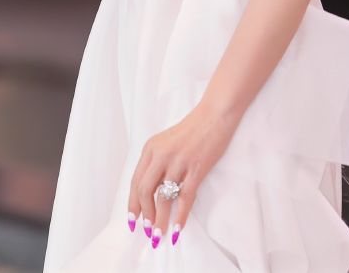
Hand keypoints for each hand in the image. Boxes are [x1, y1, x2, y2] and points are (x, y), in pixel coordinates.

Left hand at [127, 99, 238, 248]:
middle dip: (145, 215)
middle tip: (148, 231)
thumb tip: (151, 194)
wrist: (215, 114)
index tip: (133, 222)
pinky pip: (185, 197)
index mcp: (151, 148)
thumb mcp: (166, 142)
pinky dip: (180, 216)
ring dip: (160, 220)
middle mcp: (161, 155)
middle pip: (145, 191)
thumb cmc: (192, 129)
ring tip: (160, 235)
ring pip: (164, 198)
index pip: (136, 181)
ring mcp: (179, 161)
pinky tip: (178, 228)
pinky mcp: (196, 168)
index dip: (133, 205)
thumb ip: (157, 163)